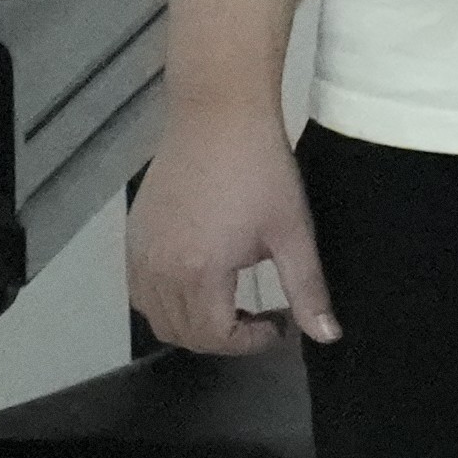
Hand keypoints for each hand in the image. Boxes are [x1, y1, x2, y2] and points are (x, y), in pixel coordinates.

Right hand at [124, 109, 335, 359]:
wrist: (217, 115)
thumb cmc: (261, 169)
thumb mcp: (293, 230)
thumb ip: (306, 288)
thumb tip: (326, 335)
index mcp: (199, 274)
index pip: (215, 337)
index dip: (249, 341)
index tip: (278, 326)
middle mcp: (158, 273)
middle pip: (183, 334)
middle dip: (223, 337)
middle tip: (258, 317)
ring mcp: (138, 256)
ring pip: (157, 318)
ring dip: (193, 324)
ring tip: (232, 301)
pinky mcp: (131, 239)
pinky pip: (141, 292)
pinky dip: (167, 302)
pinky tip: (200, 281)